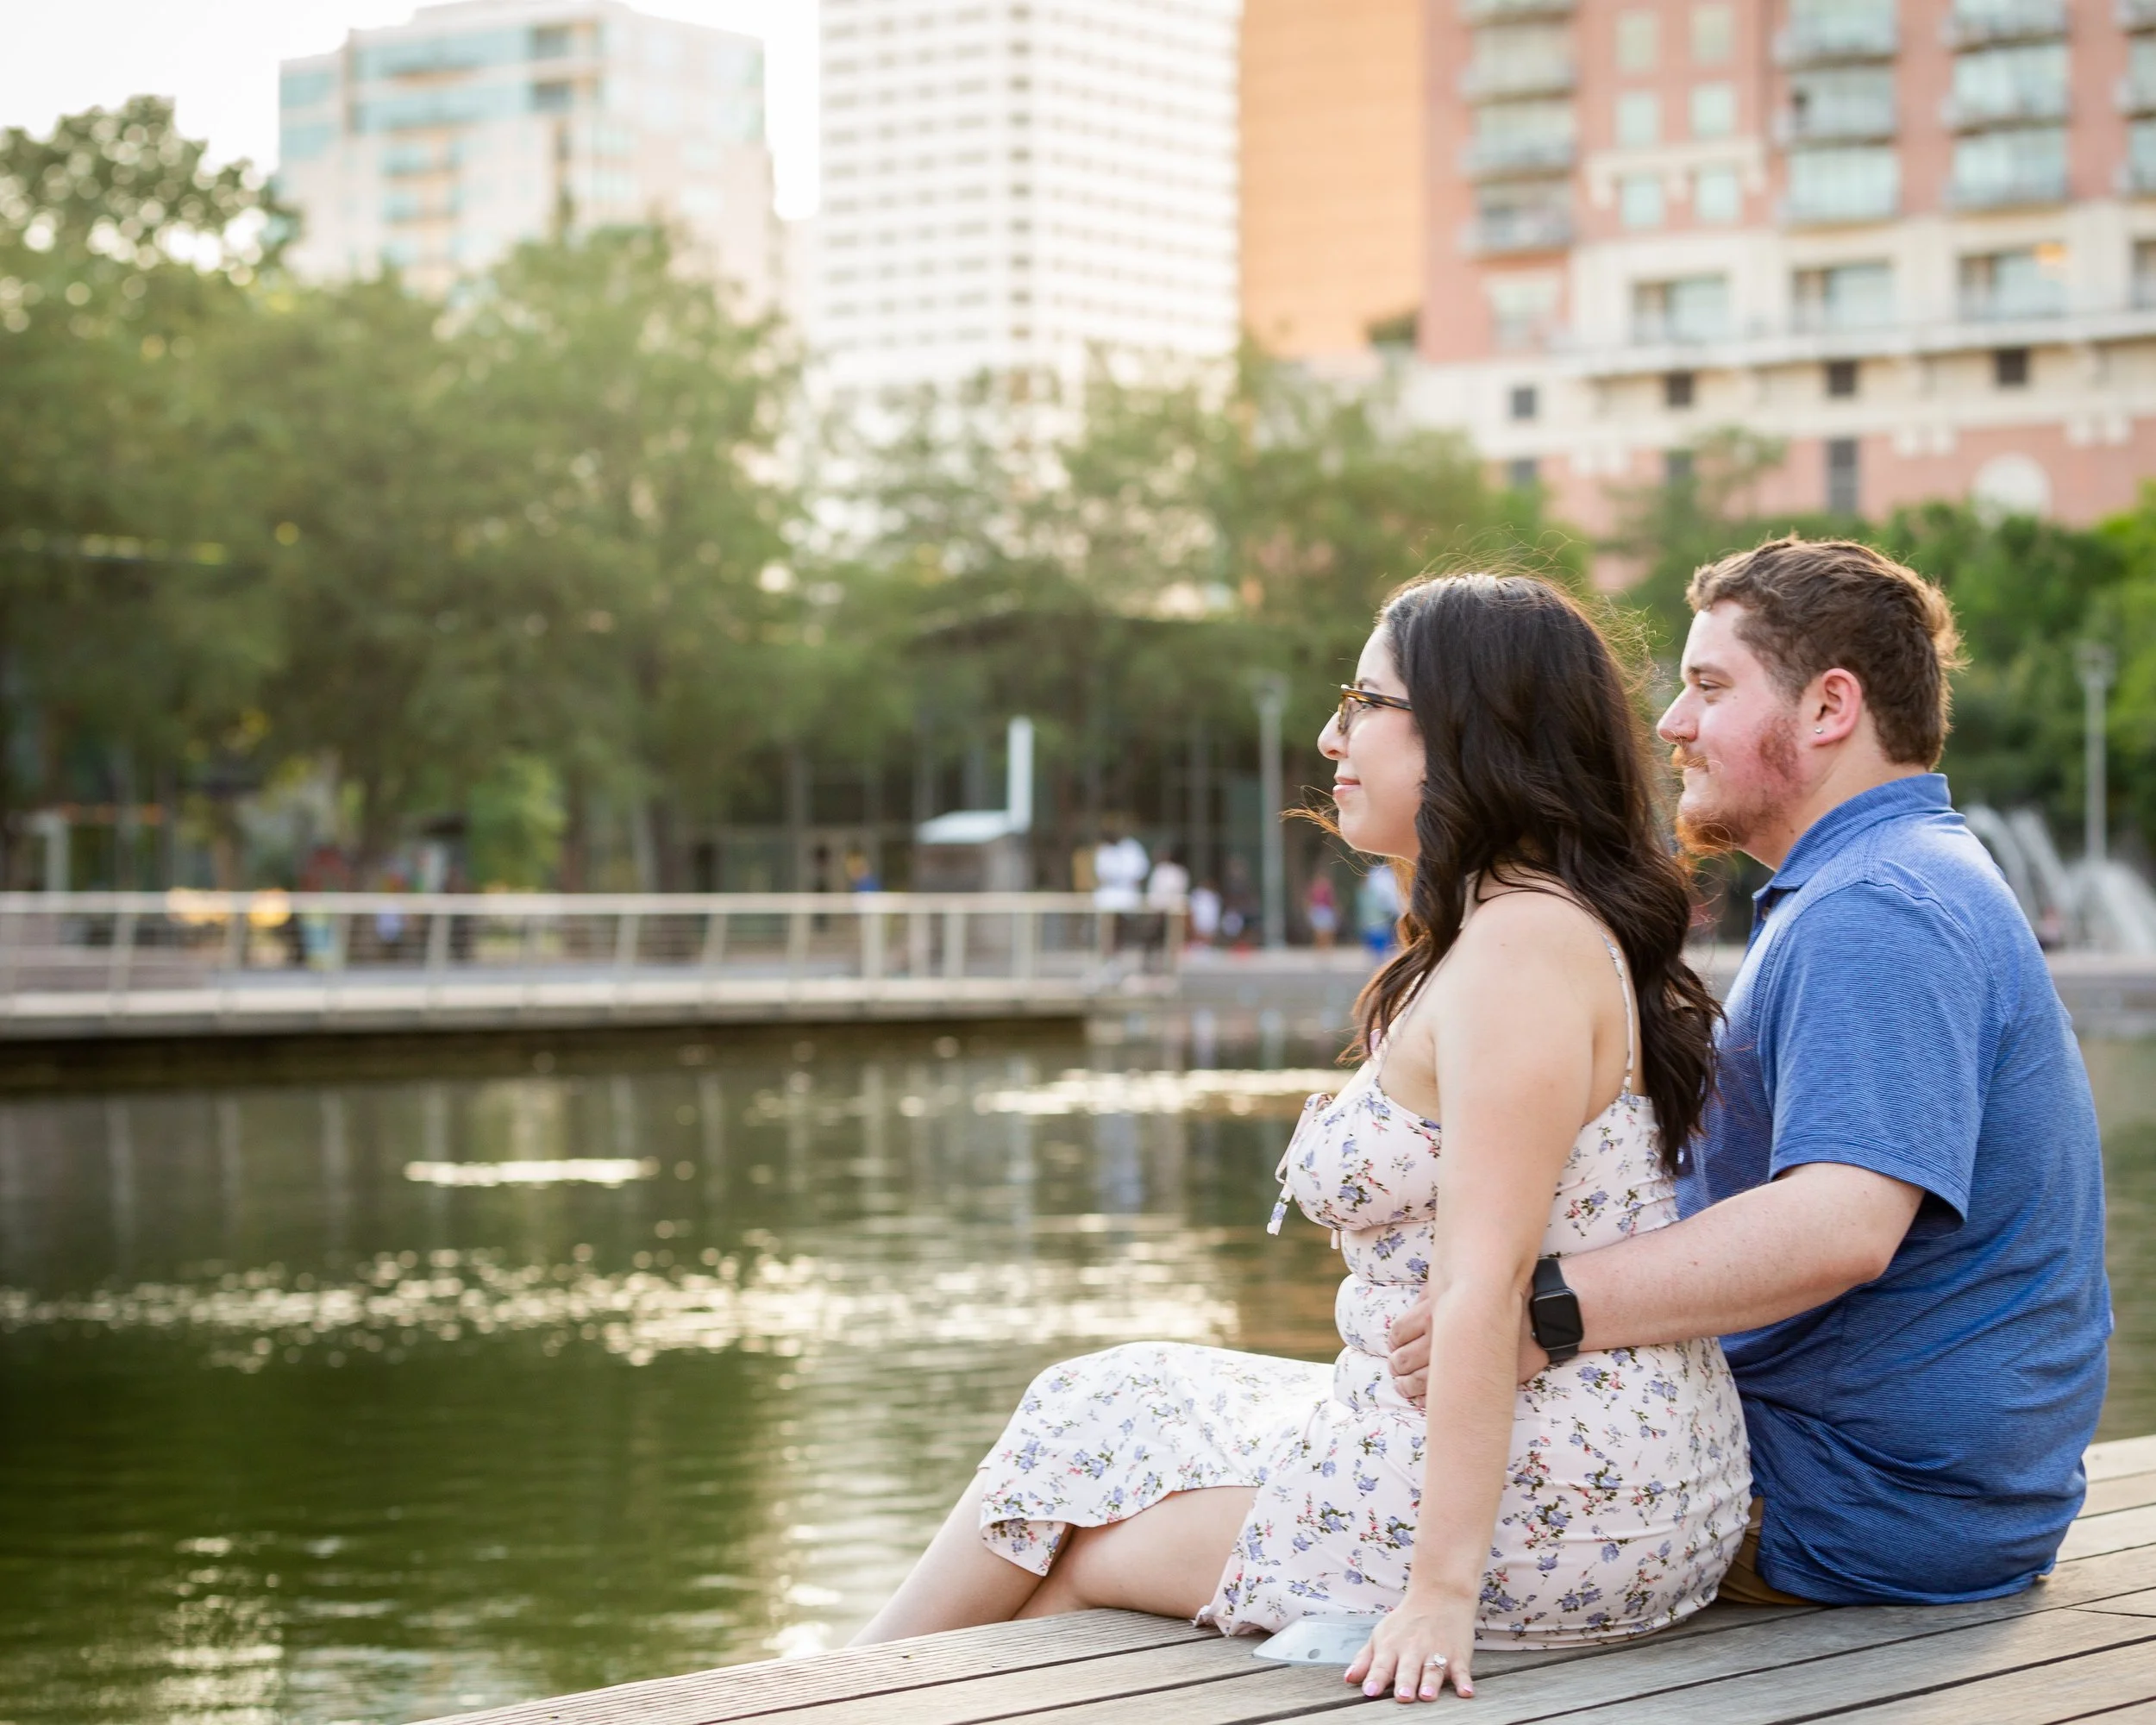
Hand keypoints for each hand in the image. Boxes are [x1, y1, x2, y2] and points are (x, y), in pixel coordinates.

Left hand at [1345, 1589, 1476, 1702]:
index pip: (1381, 1665)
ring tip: (1427, 1695)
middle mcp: (1413, 1649)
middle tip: (1402, 1696)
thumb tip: (1348, 1679)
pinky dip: (1465, 1681)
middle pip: (1408, 1669)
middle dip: (1404, 1683)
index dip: (1375, 1679)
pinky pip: (1461, 1670)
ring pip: (1433, 1670)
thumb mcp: (1382, 1634)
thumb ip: (1365, 1659)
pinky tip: (1466, 1692)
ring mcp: (1436, 1652)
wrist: (1439, 1594)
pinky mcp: (1458, 1655)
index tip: (1370, 1692)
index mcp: (1391, 1646)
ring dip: (1430, 1683)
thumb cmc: (1406, 1621)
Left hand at [1389, 1295, 1547, 1399]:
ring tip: (1404, 1386)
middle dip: (1396, 1366)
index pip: (1398, 1333)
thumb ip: (1436, 1295)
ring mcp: (1455, 1363)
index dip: (1393, 1343)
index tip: (1395, 1347)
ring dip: (1405, 1386)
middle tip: (1396, 1370)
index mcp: (1432, 1314)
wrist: (1537, 1316)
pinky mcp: (1473, 1380)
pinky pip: (1440, 1397)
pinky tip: (1423, 1400)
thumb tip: (1416, 1304)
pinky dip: (1426, 1401)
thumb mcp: (1463, 1285)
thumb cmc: (1500, 1296)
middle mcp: (1439, 1338)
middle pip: (1403, 1359)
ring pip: (1416, 1381)